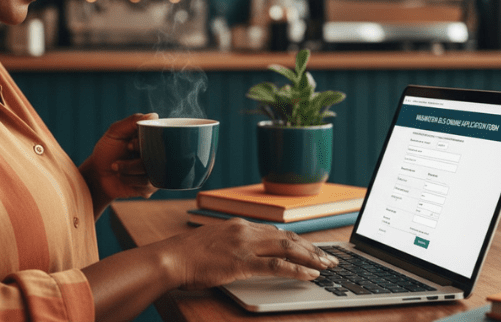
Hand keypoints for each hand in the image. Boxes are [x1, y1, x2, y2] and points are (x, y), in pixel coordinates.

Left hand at [83, 113, 158, 204]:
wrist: (97, 175)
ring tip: (116, 167)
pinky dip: (131, 180)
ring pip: (152, 171)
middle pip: (158, 155)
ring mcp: (155, 170)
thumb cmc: (107, 151)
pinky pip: (148, 184)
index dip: (144, 142)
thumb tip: (154, 116)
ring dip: (129, 169)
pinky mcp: (151, 186)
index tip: (129, 144)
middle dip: (136, 157)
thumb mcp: (115, 132)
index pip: (160, 137)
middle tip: (123, 155)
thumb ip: (132, 122)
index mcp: (151, 138)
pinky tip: (122, 177)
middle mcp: (156, 154)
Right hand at [159, 218, 338, 289]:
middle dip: (311, 248)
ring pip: (287, 247)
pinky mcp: (242, 262)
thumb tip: (247, 256)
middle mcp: (245, 230)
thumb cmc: (186, 255)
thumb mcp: (213, 243)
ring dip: (310, 257)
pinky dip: (296, 269)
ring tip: (326, 266)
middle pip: (287, 237)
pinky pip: (276, 265)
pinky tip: (310, 275)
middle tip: (329, 258)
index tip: (312, 248)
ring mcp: (244, 245)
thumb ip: (233, 245)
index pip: (277, 231)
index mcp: (239, 225)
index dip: (298, 241)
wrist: (170, 258)